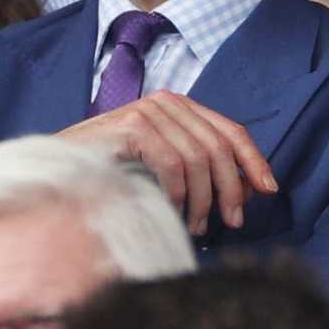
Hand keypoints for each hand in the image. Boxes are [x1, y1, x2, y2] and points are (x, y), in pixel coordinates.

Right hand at [56, 91, 277, 234]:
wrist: (60, 171)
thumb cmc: (112, 174)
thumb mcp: (164, 169)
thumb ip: (201, 171)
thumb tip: (248, 191)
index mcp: (179, 107)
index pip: (230, 130)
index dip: (253, 160)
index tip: (268, 190)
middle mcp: (166, 102)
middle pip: (218, 146)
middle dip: (230, 189)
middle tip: (231, 221)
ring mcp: (148, 111)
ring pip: (198, 159)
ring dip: (202, 200)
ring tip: (195, 226)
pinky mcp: (132, 126)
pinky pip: (172, 164)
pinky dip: (177, 194)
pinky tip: (172, 212)